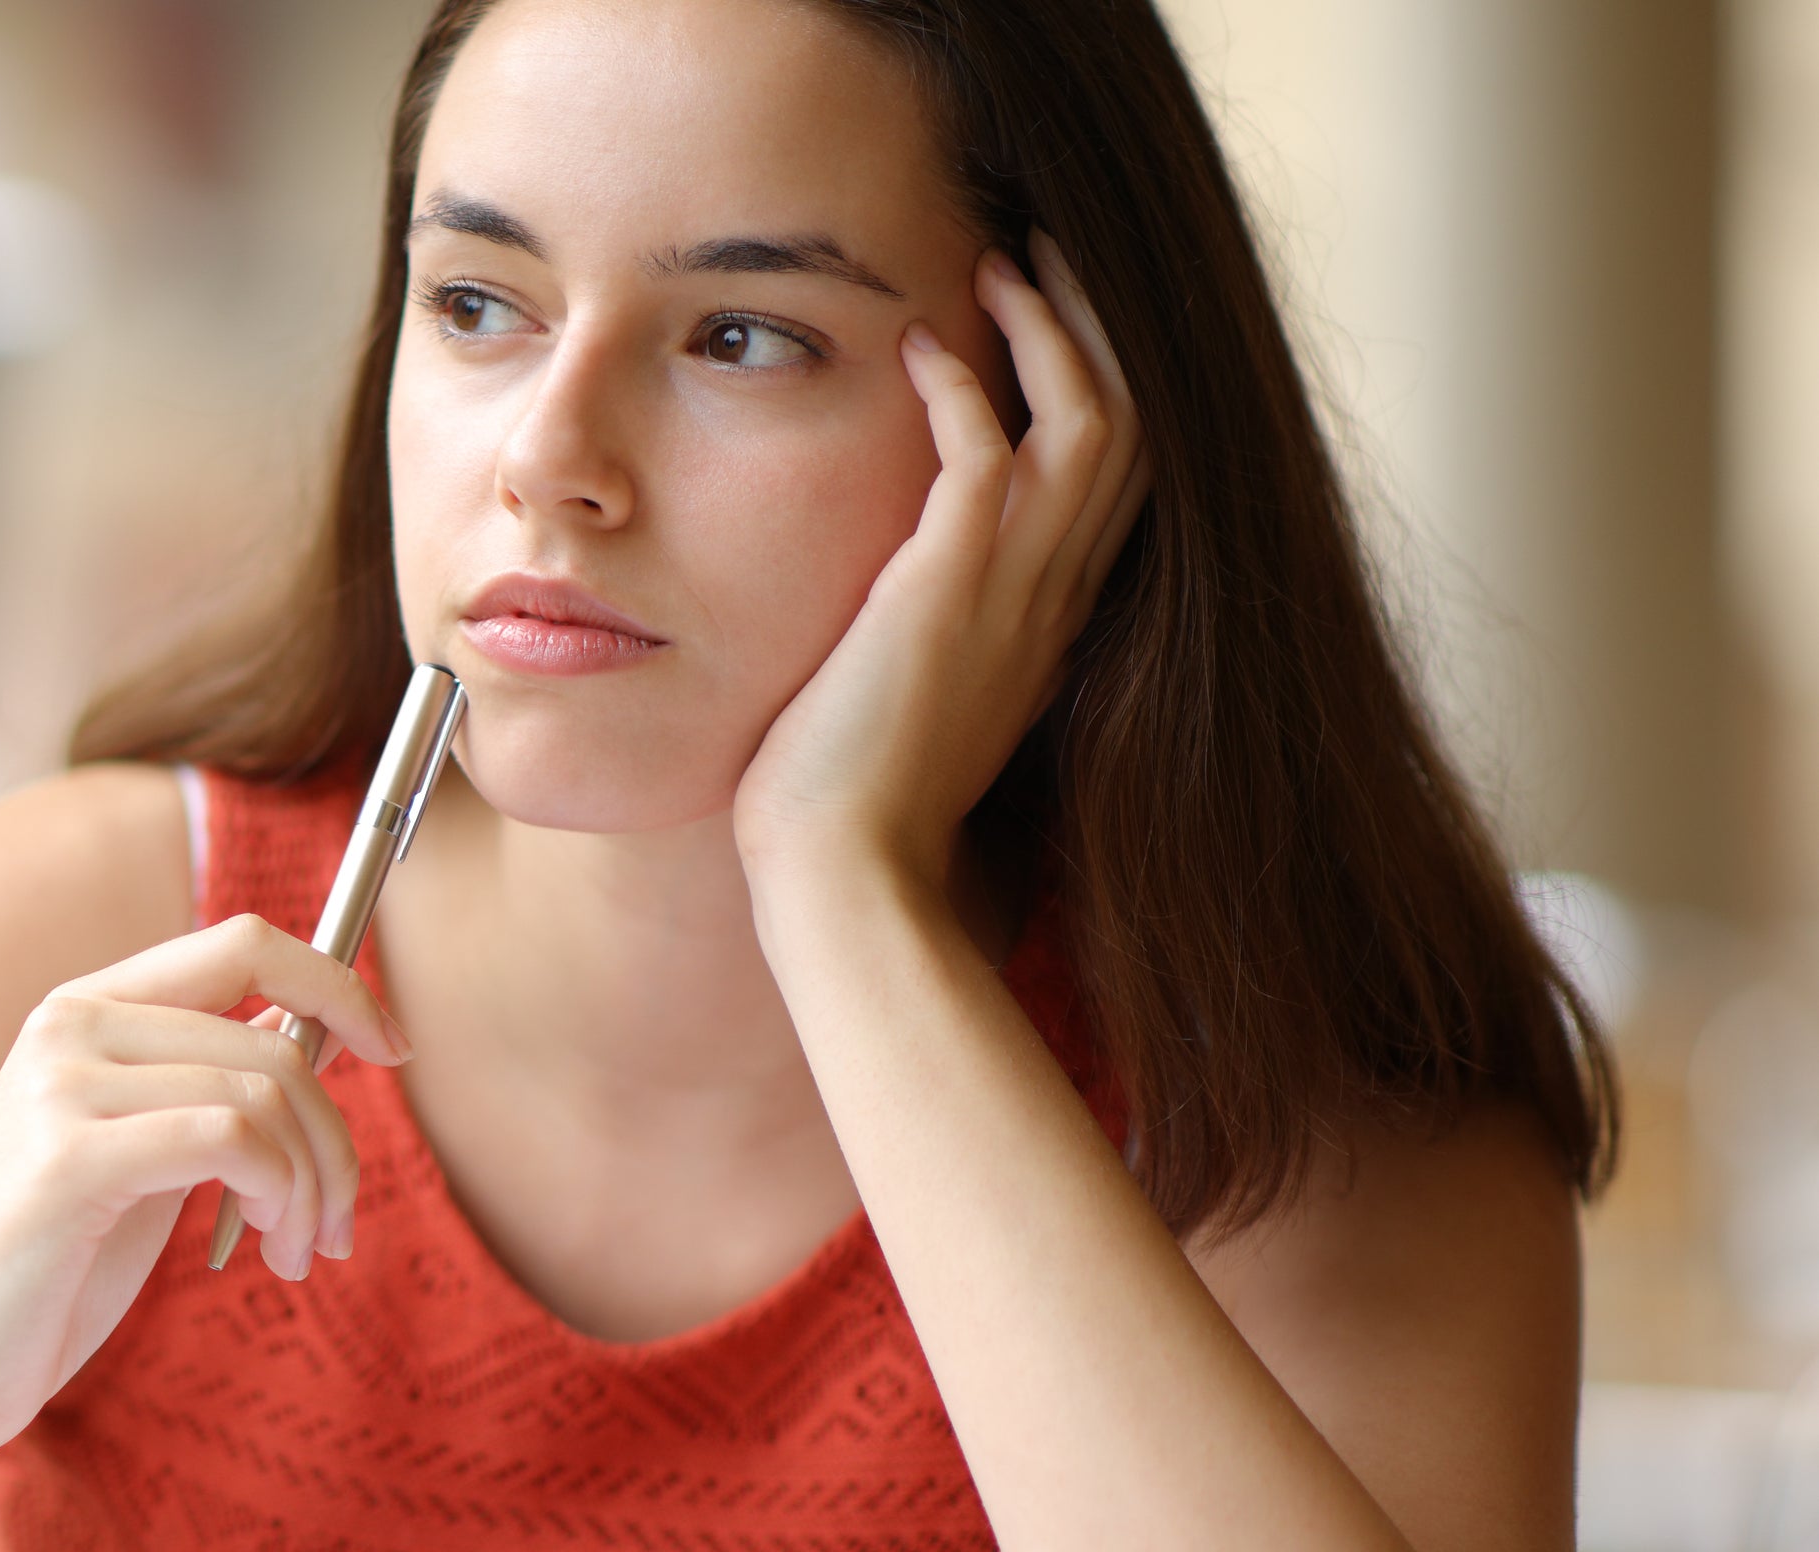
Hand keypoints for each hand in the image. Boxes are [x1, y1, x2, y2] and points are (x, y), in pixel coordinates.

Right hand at [0, 915, 406, 1461]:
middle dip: (337, 1141)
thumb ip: (206, 1090)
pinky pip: (232, 1138)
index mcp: (85, 1010)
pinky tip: (268, 1251)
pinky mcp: (66, 1158)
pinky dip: (281, 1194)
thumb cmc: (43, 1273)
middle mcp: (68, 1025)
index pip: (244, 941)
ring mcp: (60, 1084)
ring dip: (315, 1186)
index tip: (391, 1050)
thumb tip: (313, 1035)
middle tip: (336, 1227)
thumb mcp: (141, 1159)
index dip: (336, 983)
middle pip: (274, 1036)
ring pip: (265, 1091)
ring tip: (299, 1253)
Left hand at [730, 232, 1151, 899]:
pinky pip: (984, 458)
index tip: (1049, 321)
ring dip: (1048, 333)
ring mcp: (1012, 594)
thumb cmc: (852, 803)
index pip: (1117, 477)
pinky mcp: (948, 593)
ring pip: (1089, 423)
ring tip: (998, 263)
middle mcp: (1054, 598)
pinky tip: (917, 347)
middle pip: (1133, 427)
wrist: (844, 874)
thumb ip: (932, 633)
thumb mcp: (915, 697)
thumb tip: (901, 601)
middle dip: (1098, 329)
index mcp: (1051, 620)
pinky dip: (962, 390)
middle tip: (1043, 252)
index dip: (1100, 384)